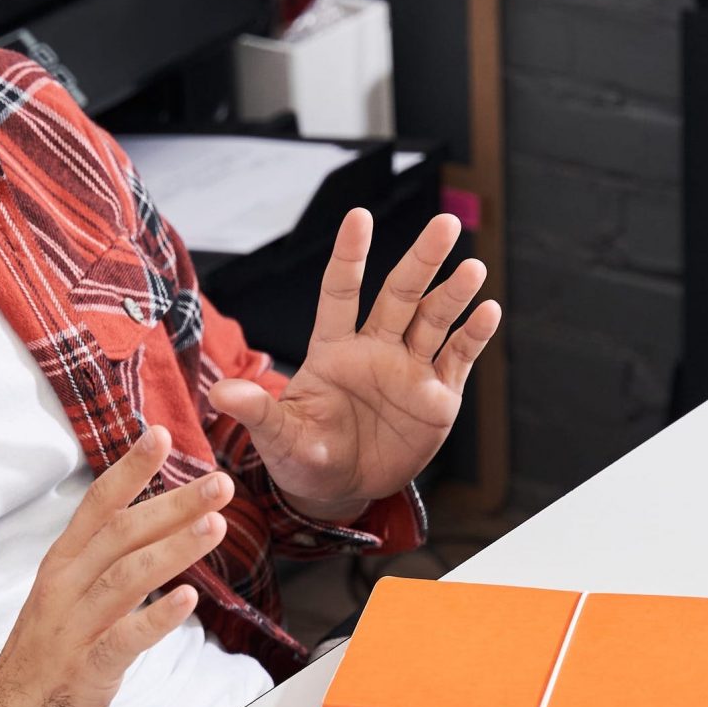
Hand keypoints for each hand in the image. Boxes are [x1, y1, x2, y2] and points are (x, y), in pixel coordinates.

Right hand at [0, 426, 230, 706]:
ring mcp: (74, 628)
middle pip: (122, 532)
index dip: (130, 468)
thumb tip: (151, 530)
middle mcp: (65, 587)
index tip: (162, 435)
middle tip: (220, 483)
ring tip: (215, 527)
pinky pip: (125, 639)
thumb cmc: (41, 663)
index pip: (97, 504)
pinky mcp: (85, 671)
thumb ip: (104, 566)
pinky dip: (157, 617)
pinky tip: (187, 599)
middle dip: (174, 504)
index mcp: (62, 566)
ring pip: (126, 576)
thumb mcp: (66, 600)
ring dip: (173, 548)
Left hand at [206, 209, 502, 519]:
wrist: (340, 491)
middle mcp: (374, 349)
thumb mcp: (278, 437)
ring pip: (433, 319)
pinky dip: (474, 336)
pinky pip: (457, 358)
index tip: (359, 216)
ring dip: (453, 294)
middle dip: (421, 259)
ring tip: (472, 269)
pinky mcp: (437, 395)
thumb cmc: (302, 457)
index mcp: (332, 349)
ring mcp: (408, 368)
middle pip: (399, 294)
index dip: (350, 256)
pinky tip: (488, 311)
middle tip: (444, 224)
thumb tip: (220, 394)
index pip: (340, 292)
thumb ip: (258, 411)